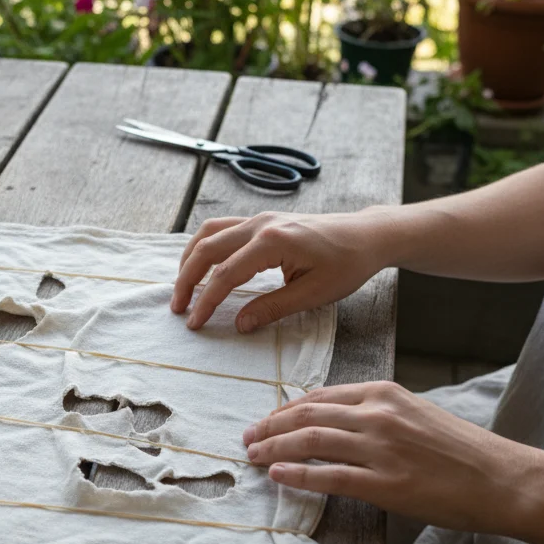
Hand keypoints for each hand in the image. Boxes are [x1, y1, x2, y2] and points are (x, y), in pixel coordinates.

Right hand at [172, 210, 393, 331]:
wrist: (366, 235)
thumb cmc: (347, 264)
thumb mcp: (314, 294)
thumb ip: (273, 308)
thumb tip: (240, 324)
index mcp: (274, 241)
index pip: (227, 274)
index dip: (207, 300)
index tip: (195, 322)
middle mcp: (261, 224)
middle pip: (207, 248)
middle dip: (187, 279)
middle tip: (178, 307)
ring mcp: (260, 218)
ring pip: (210, 232)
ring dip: (191, 258)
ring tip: (183, 286)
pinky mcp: (263, 220)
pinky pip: (222, 228)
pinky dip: (205, 247)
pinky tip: (203, 265)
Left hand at [243, 381, 543, 535]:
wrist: (503, 479)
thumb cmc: (461, 450)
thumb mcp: (415, 414)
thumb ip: (374, 412)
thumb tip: (331, 420)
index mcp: (384, 393)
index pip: (319, 396)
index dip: (284, 409)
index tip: (265, 420)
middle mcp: (378, 415)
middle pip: (306, 415)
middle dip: (269, 426)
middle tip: (247, 438)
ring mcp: (381, 449)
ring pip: (310, 442)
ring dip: (273, 448)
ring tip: (253, 456)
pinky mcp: (386, 484)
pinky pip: (329, 476)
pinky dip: (297, 474)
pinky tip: (277, 475)